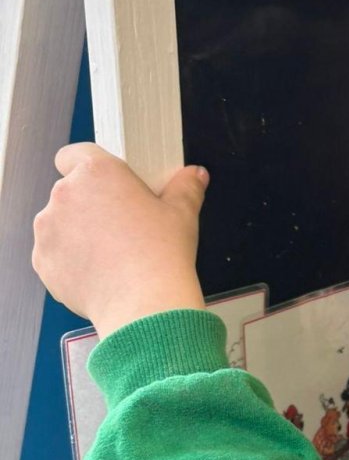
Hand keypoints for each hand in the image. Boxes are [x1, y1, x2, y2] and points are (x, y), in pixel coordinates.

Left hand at [33, 144, 207, 338]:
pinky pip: (54, 254)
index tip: (102, 184)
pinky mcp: (42, 261)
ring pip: (59, 224)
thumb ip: (185, 188)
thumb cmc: (160, 257)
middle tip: (120, 227)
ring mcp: (48, 229)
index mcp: (97, 173)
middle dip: (89, 206)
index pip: (74, 153)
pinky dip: (70, 262)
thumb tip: (194, 176)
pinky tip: (99, 273)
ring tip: (110, 254)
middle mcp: (65, 195)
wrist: (144, 306)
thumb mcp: (182, 215)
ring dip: (77, 234)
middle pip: (70, 192)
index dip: (87, 167)